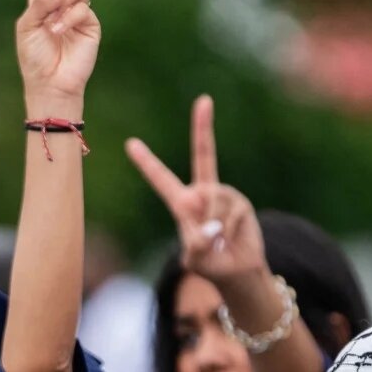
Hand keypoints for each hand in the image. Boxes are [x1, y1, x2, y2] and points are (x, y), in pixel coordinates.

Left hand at [15, 0, 98, 116]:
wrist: (51, 84)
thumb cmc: (34, 59)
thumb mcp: (27, 28)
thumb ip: (39, 4)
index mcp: (40, 3)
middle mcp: (61, 4)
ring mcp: (78, 13)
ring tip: (54, 23)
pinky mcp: (90, 24)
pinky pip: (82, 8)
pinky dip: (69, 17)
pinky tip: (59, 31)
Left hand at [126, 96, 267, 289]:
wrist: (238, 271)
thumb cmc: (210, 264)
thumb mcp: (195, 258)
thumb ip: (197, 243)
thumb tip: (212, 227)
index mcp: (183, 204)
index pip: (161, 179)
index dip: (147, 163)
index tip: (131, 143)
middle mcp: (203, 193)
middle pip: (203, 155)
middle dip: (203, 127)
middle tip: (204, 100)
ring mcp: (223, 196)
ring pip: (214, 202)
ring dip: (214, 228)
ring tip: (217, 243)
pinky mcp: (241, 203)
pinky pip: (230, 214)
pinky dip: (228, 232)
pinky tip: (230, 240)